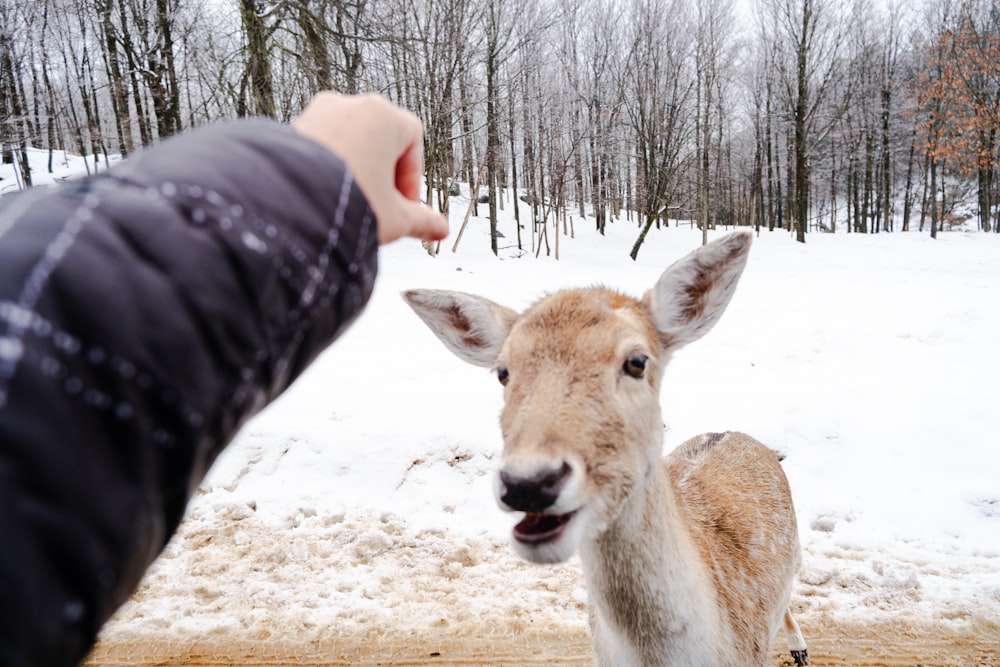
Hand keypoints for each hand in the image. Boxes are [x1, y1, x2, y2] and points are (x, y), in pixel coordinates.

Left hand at [292, 92, 448, 244]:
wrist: (288, 205)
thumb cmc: (343, 203)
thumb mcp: (394, 218)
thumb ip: (422, 221)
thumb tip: (439, 229)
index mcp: (384, 116)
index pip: (413, 142)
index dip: (412, 178)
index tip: (404, 205)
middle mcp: (352, 105)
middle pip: (382, 140)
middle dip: (384, 175)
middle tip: (380, 206)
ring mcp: (320, 112)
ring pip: (352, 141)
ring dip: (359, 170)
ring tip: (353, 202)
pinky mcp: (295, 125)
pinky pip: (324, 144)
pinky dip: (331, 165)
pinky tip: (328, 195)